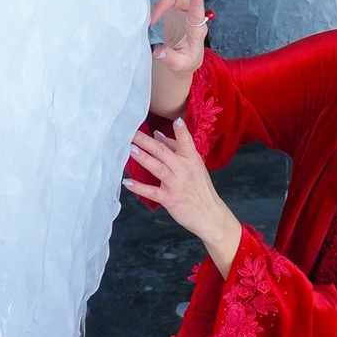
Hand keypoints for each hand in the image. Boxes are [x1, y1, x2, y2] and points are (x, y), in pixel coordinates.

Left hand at [123, 118, 242, 276]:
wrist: (210, 215)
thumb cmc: (200, 188)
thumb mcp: (194, 166)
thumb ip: (177, 149)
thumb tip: (157, 135)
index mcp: (192, 159)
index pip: (186, 142)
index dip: (182, 131)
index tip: (176, 121)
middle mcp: (184, 169)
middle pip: (163, 152)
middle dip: (146, 141)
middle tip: (131, 132)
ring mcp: (176, 184)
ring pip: (157, 168)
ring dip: (142, 158)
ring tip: (130, 149)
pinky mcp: (169, 199)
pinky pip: (151, 191)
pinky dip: (138, 187)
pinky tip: (127, 182)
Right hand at [147, 0, 209, 118]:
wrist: (183, 55)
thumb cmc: (184, 60)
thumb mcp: (180, 65)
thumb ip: (171, 58)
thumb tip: (158, 51)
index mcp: (196, 28)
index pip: (198, 13)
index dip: (198, 1)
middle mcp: (191, 11)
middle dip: (164, 2)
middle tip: (151, 17)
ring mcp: (183, 4)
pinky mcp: (175, 1)